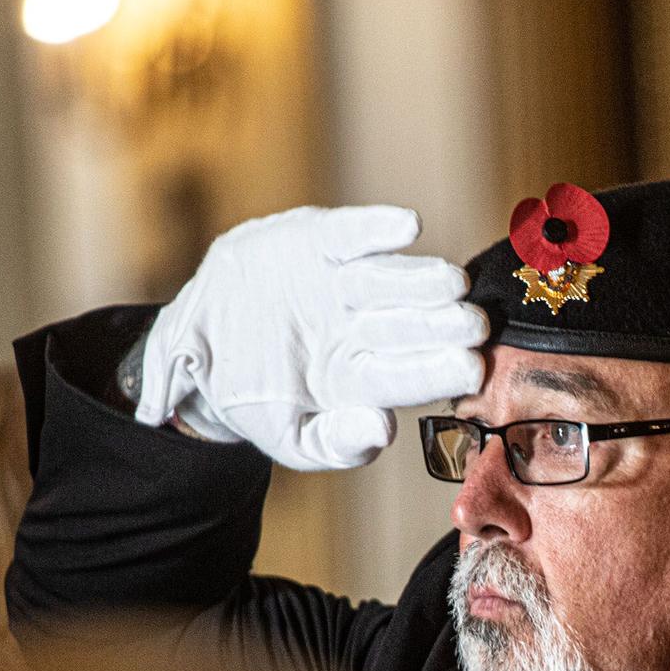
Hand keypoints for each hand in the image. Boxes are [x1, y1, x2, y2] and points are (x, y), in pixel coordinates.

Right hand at [136, 205, 486, 469]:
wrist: (196, 350)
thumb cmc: (252, 401)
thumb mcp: (286, 436)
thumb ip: (334, 442)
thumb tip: (381, 430)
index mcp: (361, 380)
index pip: (407, 376)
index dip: (437, 371)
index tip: (468, 369)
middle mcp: (363, 329)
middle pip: (410, 325)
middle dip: (442, 324)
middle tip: (473, 324)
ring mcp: (344, 285)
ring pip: (390, 279)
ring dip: (421, 279)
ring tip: (451, 282)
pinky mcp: (319, 243)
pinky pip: (351, 234)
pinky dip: (376, 228)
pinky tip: (407, 227)